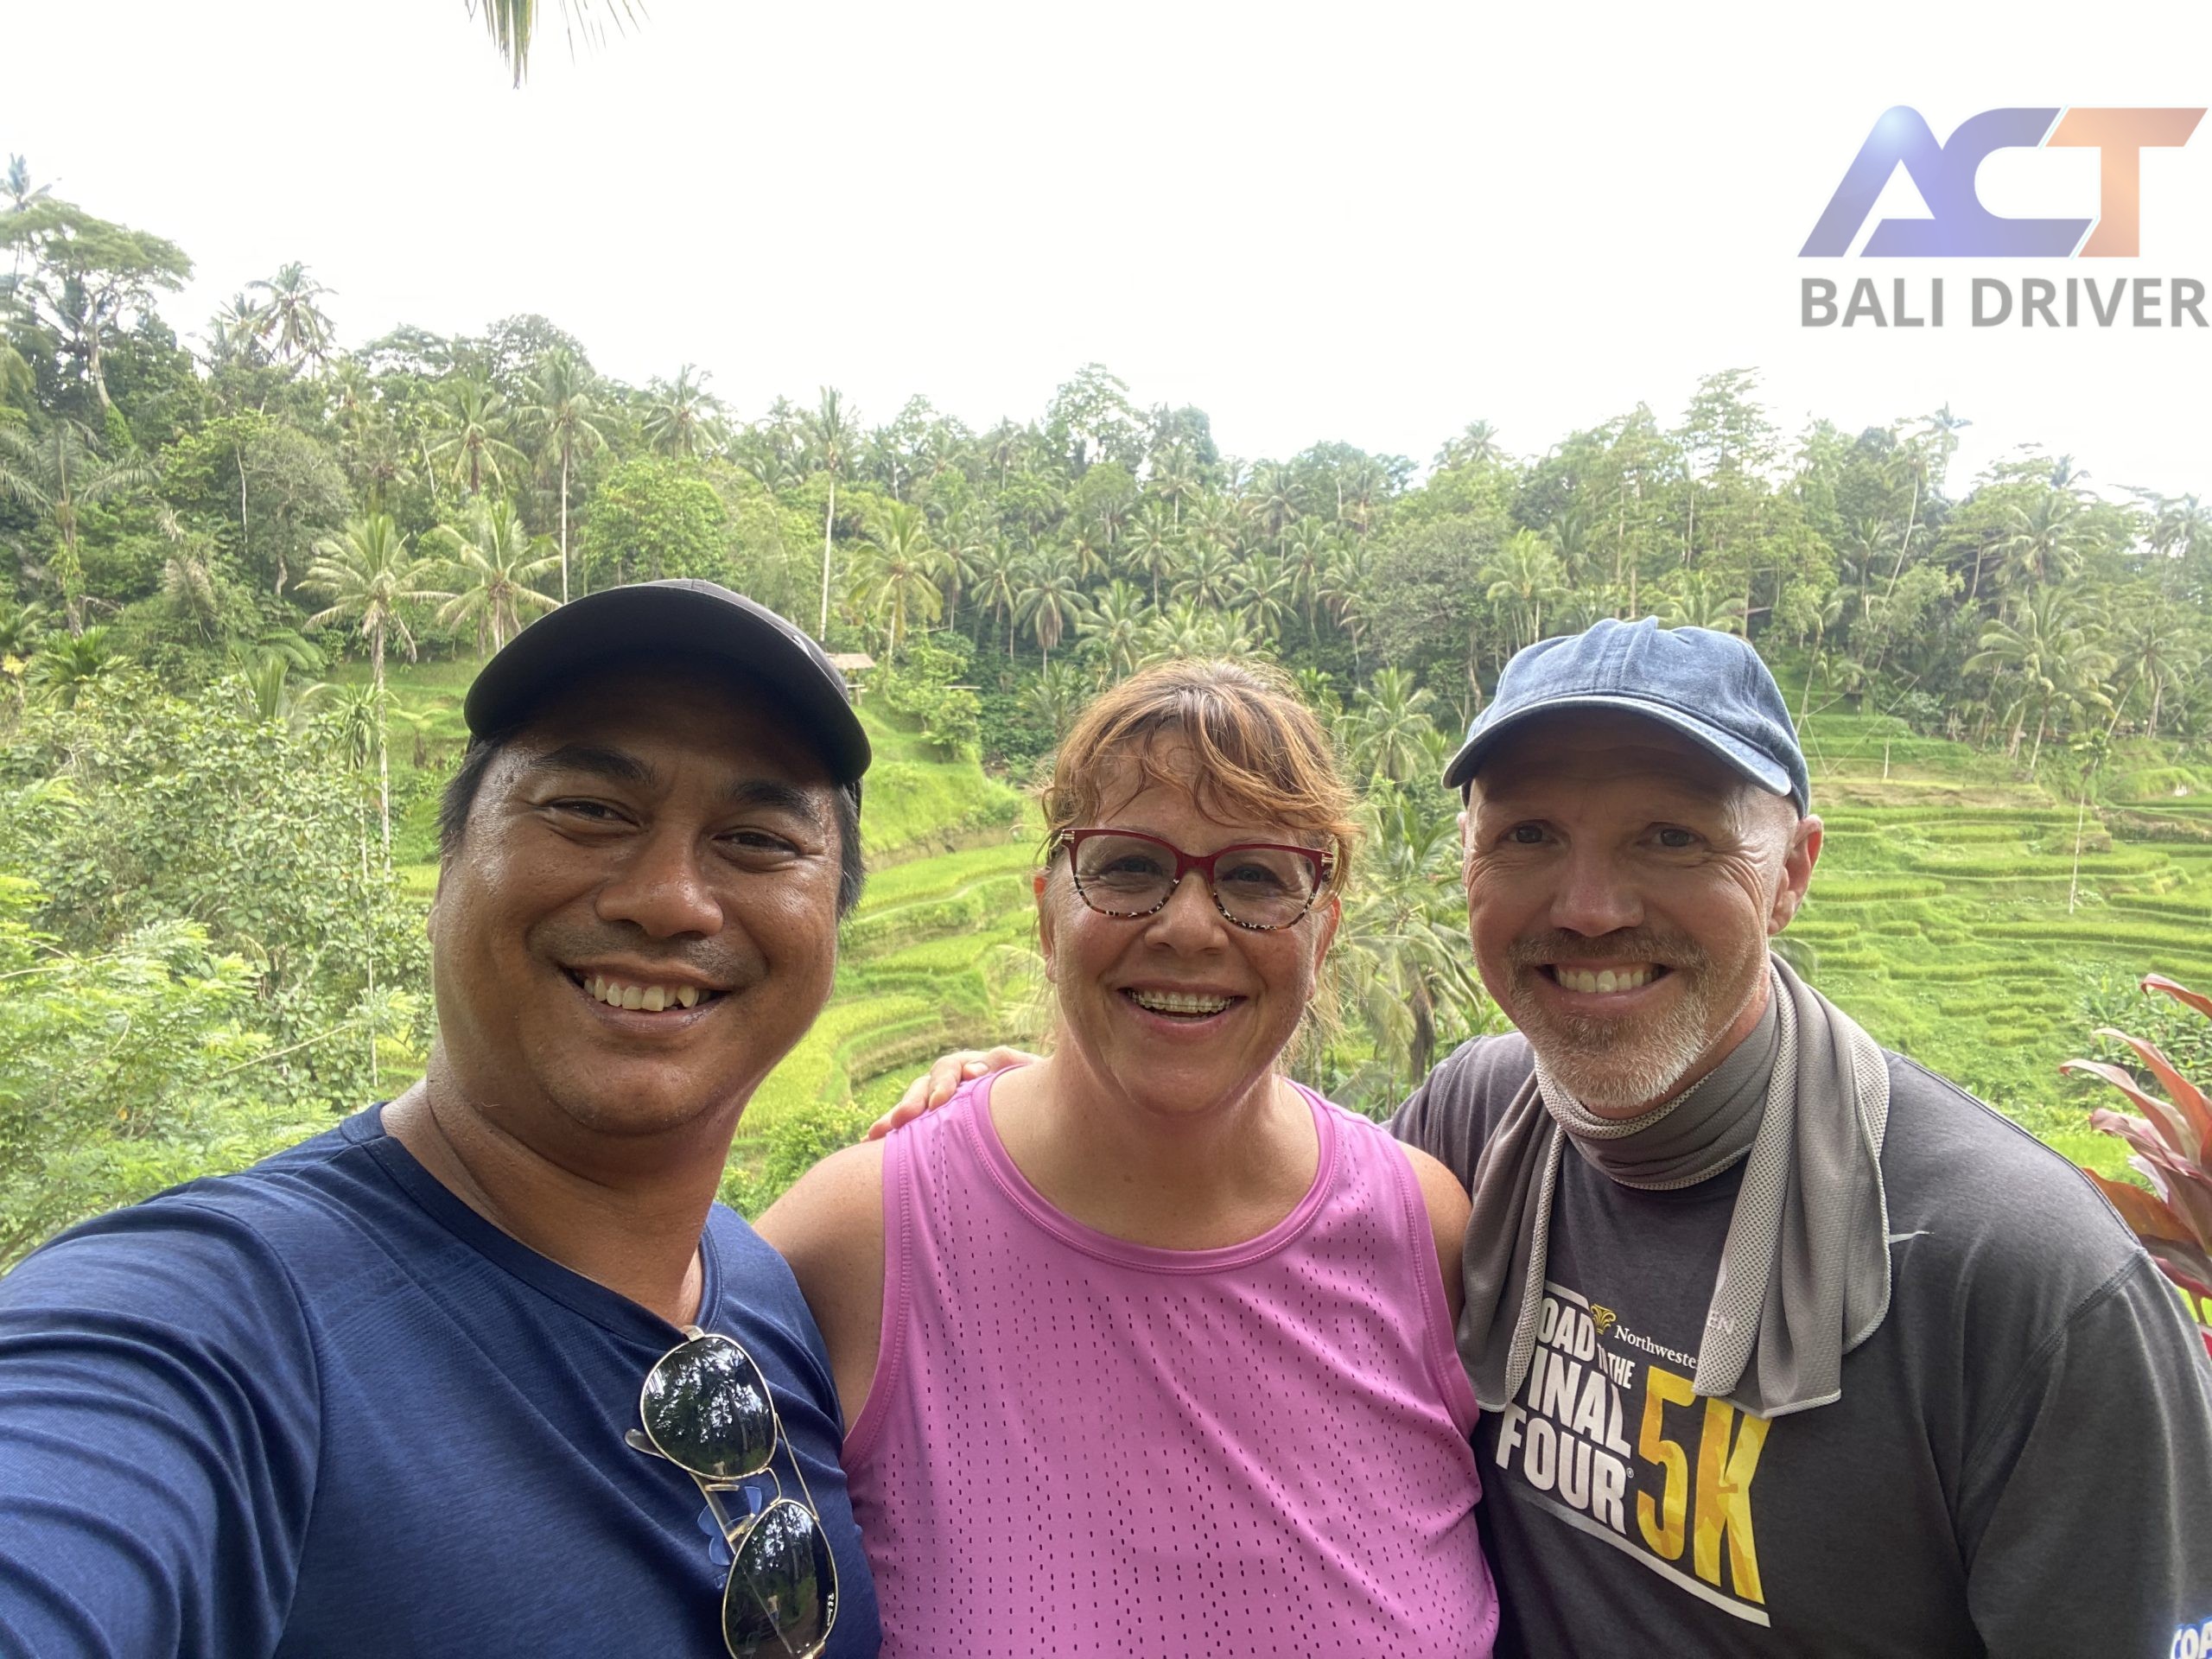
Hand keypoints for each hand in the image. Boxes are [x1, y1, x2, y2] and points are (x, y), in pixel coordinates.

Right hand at [864, 1046, 1041, 1140]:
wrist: (1041, 1113)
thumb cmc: (1037, 1094)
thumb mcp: (1030, 1076)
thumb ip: (1011, 1067)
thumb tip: (978, 1070)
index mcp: (977, 1066)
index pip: (957, 1068)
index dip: (949, 1081)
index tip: (943, 1099)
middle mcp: (954, 1080)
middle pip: (929, 1084)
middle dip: (917, 1100)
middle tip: (908, 1117)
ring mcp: (942, 1100)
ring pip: (915, 1103)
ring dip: (897, 1116)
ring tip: (878, 1132)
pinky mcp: (934, 1122)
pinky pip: (910, 1126)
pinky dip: (891, 1131)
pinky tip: (870, 1143)